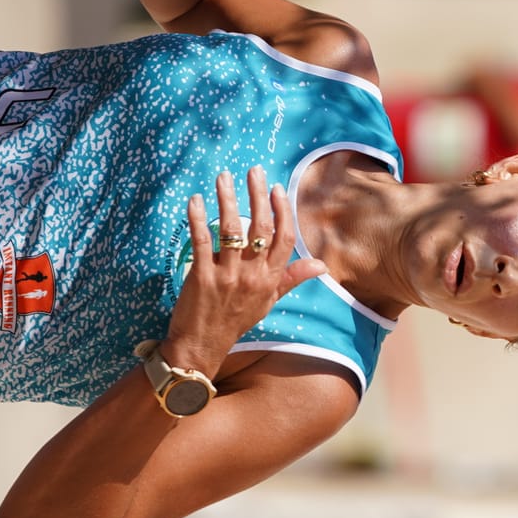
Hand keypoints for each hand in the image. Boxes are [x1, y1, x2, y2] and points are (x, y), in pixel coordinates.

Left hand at [163, 167, 324, 373]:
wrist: (202, 346)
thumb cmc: (236, 320)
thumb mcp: (268, 300)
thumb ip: (291, 278)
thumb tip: (322, 265)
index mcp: (270, 279)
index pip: (284, 238)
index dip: (282, 210)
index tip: (275, 187)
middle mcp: (253, 275)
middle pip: (261, 227)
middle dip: (257, 195)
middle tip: (253, 171)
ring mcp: (227, 276)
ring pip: (232, 229)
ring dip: (227, 199)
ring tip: (223, 178)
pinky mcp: (201, 277)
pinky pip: (201, 241)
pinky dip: (198, 218)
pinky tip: (195, 200)